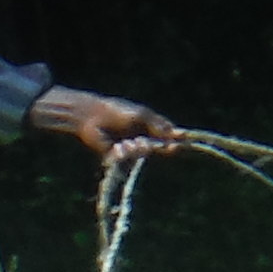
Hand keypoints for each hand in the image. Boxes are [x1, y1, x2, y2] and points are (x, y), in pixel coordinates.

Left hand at [31, 87, 181, 162]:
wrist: (91, 118)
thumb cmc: (117, 111)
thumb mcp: (141, 116)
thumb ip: (159, 126)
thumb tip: (179, 134)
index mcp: (151, 126)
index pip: (169, 135)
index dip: (176, 140)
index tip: (181, 143)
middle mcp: (143, 138)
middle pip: (160, 148)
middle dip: (162, 148)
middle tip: (166, 148)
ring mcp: (131, 148)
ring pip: (143, 155)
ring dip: (138, 150)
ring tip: (128, 142)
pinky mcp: (118, 157)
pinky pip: (128, 160)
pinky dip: (125, 154)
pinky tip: (119, 146)